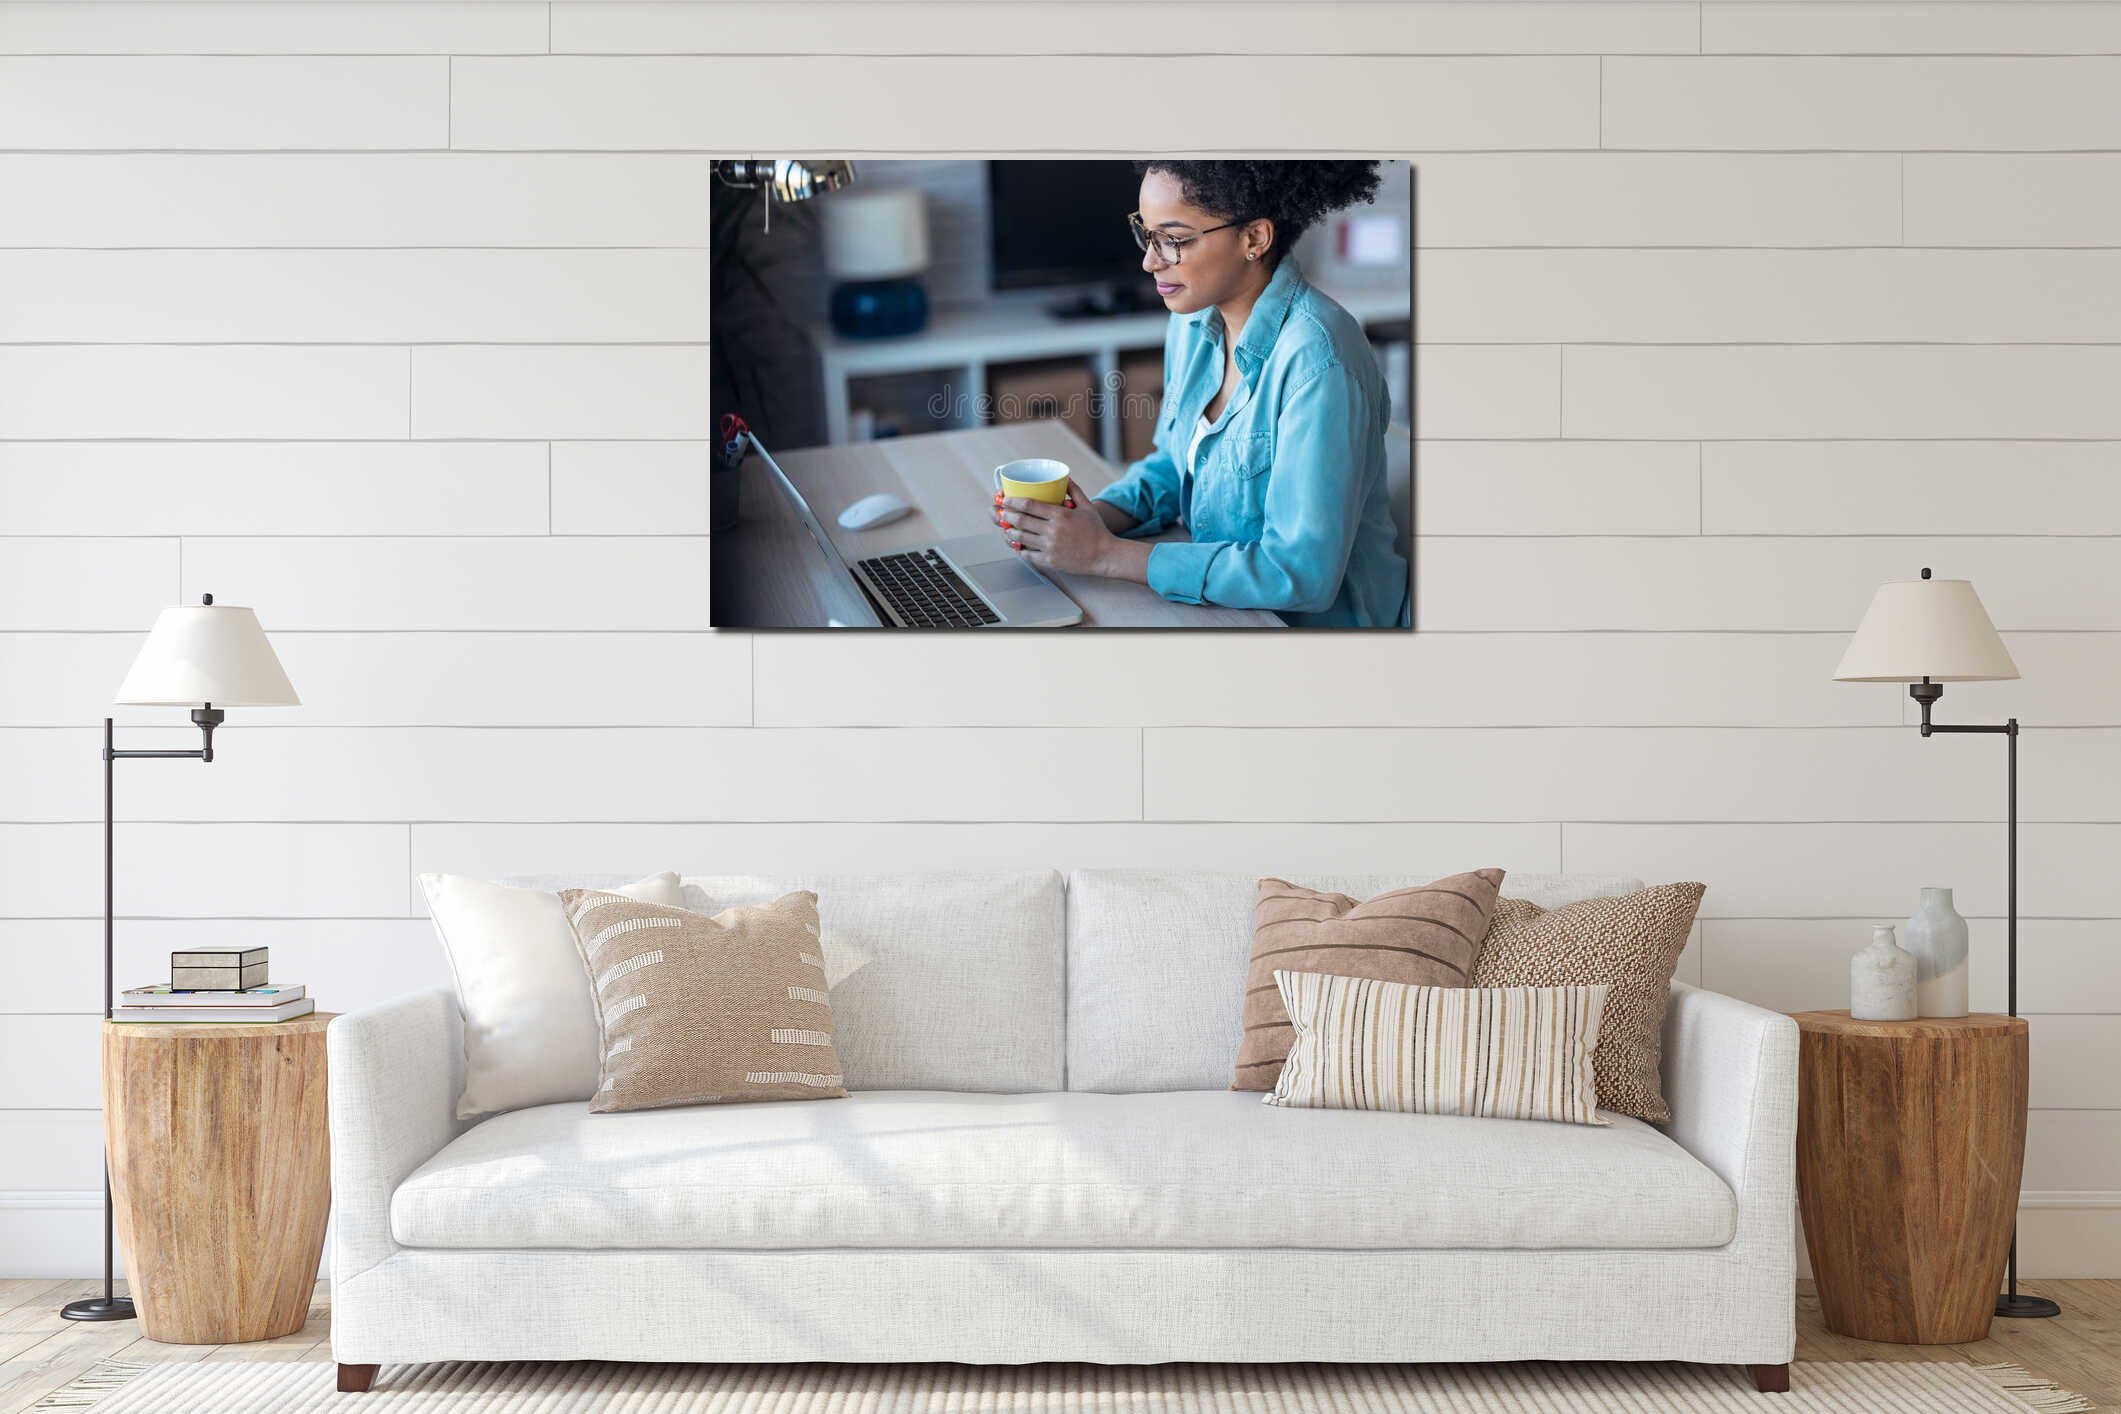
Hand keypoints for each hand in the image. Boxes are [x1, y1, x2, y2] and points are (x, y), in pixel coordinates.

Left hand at [991, 481, 1115, 575]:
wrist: (1105, 555)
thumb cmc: (1097, 531)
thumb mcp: (1087, 507)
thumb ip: (1075, 491)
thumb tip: (1066, 477)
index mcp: (1060, 515)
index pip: (1029, 505)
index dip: (1013, 501)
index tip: (1005, 500)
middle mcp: (1053, 531)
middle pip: (1021, 520)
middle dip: (1007, 515)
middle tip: (1002, 513)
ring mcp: (1050, 547)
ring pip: (1021, 538)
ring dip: (1010, 532)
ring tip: (1007, 529)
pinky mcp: (1050, 561)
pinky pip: (1028, 555)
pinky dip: (1020, 549)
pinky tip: (1017, 546)